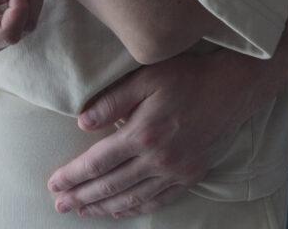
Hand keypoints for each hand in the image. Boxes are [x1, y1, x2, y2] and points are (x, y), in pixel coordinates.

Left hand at [47, 49, 267, 217]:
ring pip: (132, 198)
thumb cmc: (188, 75)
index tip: (54, 184)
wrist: (233, 87)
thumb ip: (112, 100)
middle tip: (59, 205)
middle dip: (81, 197)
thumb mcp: (147, 76)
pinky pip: (157, 201)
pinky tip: (121, 211)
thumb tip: (81, 123)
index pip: (98, 162)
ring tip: (83, 211)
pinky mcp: (190, 176)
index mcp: (143, 133)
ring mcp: (175, 172)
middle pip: (110, 185)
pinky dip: (134, 209)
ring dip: (103, 207)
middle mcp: (158, 160)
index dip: (73, 175)